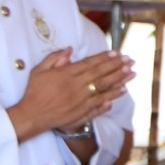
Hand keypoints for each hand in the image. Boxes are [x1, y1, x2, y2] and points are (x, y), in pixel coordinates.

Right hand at [7, 48, 135, 142]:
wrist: (31, 116)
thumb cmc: (34, 92)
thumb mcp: (38, 71)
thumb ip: (54, 59)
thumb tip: (69, 49)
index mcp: (66, 74)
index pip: (89, 64)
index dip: (104, 58)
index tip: (117, 53)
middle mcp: (76, 86)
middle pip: (100, 74)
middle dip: (117, 66)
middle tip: (130, 61)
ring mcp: (81, 100)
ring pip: (104, 88)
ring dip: (120, 80)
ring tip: (132, 73)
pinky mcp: (83, 112)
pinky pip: (101, 103)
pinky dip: (112, 97)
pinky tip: (123, 91)